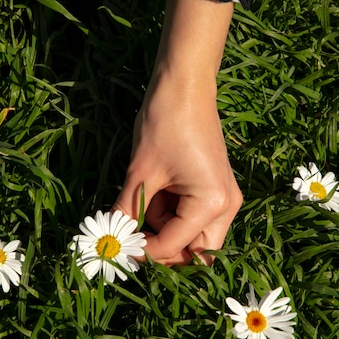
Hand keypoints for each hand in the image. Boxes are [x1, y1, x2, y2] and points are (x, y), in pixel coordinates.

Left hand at [113, 73, 242, 264]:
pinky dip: (171, 216)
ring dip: (166, 231)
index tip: (117, 248)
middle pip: (197, 254)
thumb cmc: (165, 123)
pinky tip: (155, 194)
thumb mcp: (141, 173)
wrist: (184, 85)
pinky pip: (194, 219)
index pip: (174, 246)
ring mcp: (224, 199)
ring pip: (195, 238)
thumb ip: (128, 212)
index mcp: (212, 204)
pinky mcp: (216, 190)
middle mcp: (226, 207)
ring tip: (143, 202)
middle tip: (134, 240)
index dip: (143, 252)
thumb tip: (113, 240)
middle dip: (165, 252)